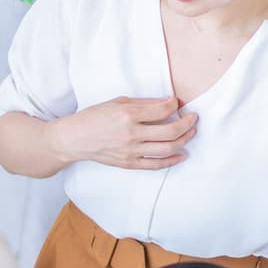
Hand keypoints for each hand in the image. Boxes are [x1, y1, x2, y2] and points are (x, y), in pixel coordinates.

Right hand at [52, 96, 196, 169]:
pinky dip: (172, 160)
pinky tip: (182, 154)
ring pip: (168, 148)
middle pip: (171, 131)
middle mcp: (131, 134)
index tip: (178, 103)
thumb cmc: (93, 117)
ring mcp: (131, 151)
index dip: (175, 105)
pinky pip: (156, 165)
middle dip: (188, 123)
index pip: (163, 110)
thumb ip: (144, 103)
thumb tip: (168, 103)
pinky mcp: (129, 163)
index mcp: (128, 115)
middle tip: (194, 118)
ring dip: (185, 139)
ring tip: (191, 132)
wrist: (74, 139)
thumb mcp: (117, 102)